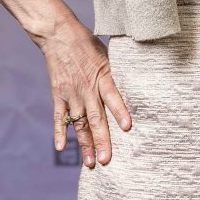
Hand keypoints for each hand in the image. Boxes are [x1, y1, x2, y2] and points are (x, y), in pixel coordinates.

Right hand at [38, 17, 130, 167]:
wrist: (60, 35)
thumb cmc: (89, 44)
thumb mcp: (110, 54)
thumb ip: (119, 73)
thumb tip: (140, 82)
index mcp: (103, 77)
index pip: (113, 97)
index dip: (120, 112)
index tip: (128, 128)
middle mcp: (87, 89)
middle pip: (96, 118)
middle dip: (102, 141)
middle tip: (108, 161)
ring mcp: (71, 94)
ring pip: (79, 123)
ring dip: (85, 144)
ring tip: (91, 163)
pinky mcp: (58, 95)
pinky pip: (59, 117)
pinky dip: (59, 132)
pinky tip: (61, 148)